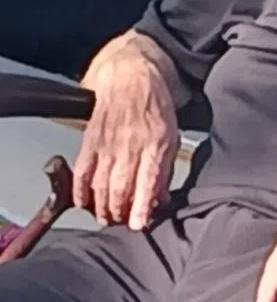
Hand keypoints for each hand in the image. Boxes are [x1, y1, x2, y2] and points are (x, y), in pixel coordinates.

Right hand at [73, 50, 178, 229]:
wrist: (131, 76)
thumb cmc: (155, 108)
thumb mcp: (172, 136)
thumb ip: (165, 170)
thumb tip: (160, 201)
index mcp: (156, 142)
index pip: (148, 181)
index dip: (141, 206)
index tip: (137, 225)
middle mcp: (131, 144)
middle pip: (120, 187)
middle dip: (118, 211)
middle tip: (120, 223)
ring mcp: (108, 141)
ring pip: (100, 182)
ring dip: (101, 206)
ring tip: (105, 217)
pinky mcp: (90, 138)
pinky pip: (82, 169)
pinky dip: (80, 188)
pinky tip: (83, 201)